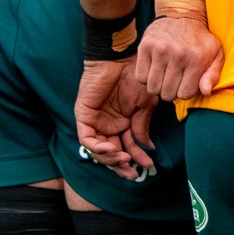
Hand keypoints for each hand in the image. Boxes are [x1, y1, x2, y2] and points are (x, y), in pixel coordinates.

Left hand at [75, 59, 157, 179]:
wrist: (120, 59)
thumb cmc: (136, 77)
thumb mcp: (145, 105)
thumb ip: (142, 126)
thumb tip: (147, 146)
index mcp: (124, 123)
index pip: (129, 146)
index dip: (138, 158)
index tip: (149, 166)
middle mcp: (109, 125)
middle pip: (113, 153)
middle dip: (122, 166)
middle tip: (133, 174)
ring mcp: (96, 122)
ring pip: (99, 150)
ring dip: (111, 158)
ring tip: (123, 158)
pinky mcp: (84, 117)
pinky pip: (87, 139)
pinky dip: (98, 147)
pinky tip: (111, 148)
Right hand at [134, 16, 223, 101]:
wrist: (182, 15)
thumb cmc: (199, 40)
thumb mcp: (215, 54)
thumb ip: (213, 75)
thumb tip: (205, 92)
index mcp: (197, 59)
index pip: (185, 94)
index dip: (185, 92)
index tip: (186, 82)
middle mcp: (178, 55)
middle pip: (167, 93)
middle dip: (171, 91)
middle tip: (174, 80)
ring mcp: (160, 50)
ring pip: (152, 88)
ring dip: (158, 86)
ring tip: (164, 76)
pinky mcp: (145, 47)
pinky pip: (140, 77)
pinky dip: (146, 78)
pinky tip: (155, 70)